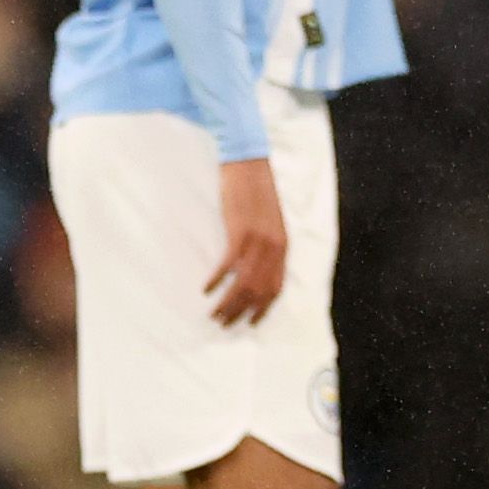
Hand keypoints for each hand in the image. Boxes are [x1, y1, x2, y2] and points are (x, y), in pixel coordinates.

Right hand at [208, 156, 288, 325]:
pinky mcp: (240, 232)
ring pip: (244, 283)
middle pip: (258, 291)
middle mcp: (274, 248)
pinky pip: (228, 265)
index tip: (251, 323)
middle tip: (224, 324)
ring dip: (228, 303)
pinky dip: (217, 281)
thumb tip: (255, 269)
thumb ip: (266, 246)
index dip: (263, 309)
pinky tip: (206, 290)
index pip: (276, 287)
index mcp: (283, 246)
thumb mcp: (269, 222)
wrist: (249, 164)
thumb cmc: (256, 193)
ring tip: (214, 315)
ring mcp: (258, 241)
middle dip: (241, 312)